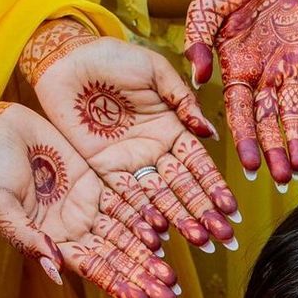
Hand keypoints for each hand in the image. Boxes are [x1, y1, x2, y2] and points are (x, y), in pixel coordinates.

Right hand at [0, 99, 177, 297]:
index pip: (92, 269)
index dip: (118, 285)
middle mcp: (75, 229)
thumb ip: (27, 238)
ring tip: (174, 277)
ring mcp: (88, 206)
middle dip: (142, 278)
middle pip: (116, 258)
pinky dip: (146, 217)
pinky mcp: (97, 181)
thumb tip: (55, 272)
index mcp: (53, 242)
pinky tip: (168, 233)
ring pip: (126, 235)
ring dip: (150, 255)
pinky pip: (127, 202)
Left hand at [21, 19, 236, 248]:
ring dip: (180, 221)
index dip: (215, 187)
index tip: (231, 210)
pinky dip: (143, 217)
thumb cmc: (111, 57)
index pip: (198, 164)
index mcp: (172, 129)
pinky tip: (161, 235)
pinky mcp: (105, 171)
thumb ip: (182, 100)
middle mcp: (156, 152)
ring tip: (200, 241)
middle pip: (184, 188)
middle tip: (224, 238)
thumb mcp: (154, 70)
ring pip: (161, 199)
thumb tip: (209, 132)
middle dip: (204, 212)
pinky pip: (127, 198)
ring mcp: (131, 164)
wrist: (65, 59)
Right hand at [184, 0, 297, 187]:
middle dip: (275, 151)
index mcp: (236, 71)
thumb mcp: (206, 7)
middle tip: (282, 180)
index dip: (245, 141)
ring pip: (295, 111)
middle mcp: (263, 78)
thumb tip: (197, 75)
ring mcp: (288, 68)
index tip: (250, 168)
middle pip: (269, 122)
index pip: (240, 114)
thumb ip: (199, 39)